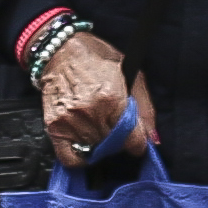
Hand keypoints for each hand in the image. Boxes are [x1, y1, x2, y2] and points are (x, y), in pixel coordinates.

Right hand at [38, 28, 142, 159]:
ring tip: (98, 127)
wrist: (61, 50)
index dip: (138, 143)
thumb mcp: (131, 74)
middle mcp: (90, 112)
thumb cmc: (97, 59)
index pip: (132, 138)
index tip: (137, 142)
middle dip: (119, 140)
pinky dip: (79, 158)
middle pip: (114, 146)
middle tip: (115, 127)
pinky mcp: (54, 126)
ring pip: (94, 151)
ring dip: (100, 145)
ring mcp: (70, 120)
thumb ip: (145, 108)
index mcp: (111, 97)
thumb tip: (153, 138)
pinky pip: (69, 158)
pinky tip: (84, 146)